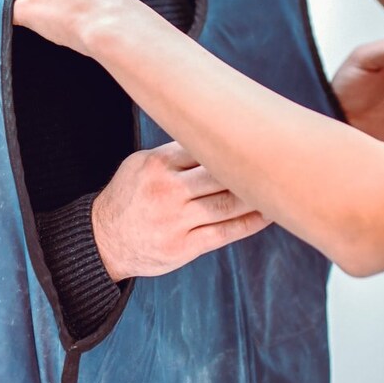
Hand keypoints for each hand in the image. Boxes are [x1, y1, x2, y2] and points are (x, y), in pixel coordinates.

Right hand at [92, 142, 271, 279]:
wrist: (103, 241)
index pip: (205, 148)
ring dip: (257, 196)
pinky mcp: (184, 247)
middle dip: (250, 167)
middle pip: (221, 175)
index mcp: (157, 165)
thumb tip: (222, 137)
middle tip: (280, 157)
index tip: (259, 135)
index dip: (233, 143)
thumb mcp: (141, 165)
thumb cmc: (130, 197)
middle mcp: (167, 191)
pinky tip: (267, 214)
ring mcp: (176, 221)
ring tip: (278, 186)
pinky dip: (250, 222)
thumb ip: (177, 154)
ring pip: (228, 204)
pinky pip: (225, 232)